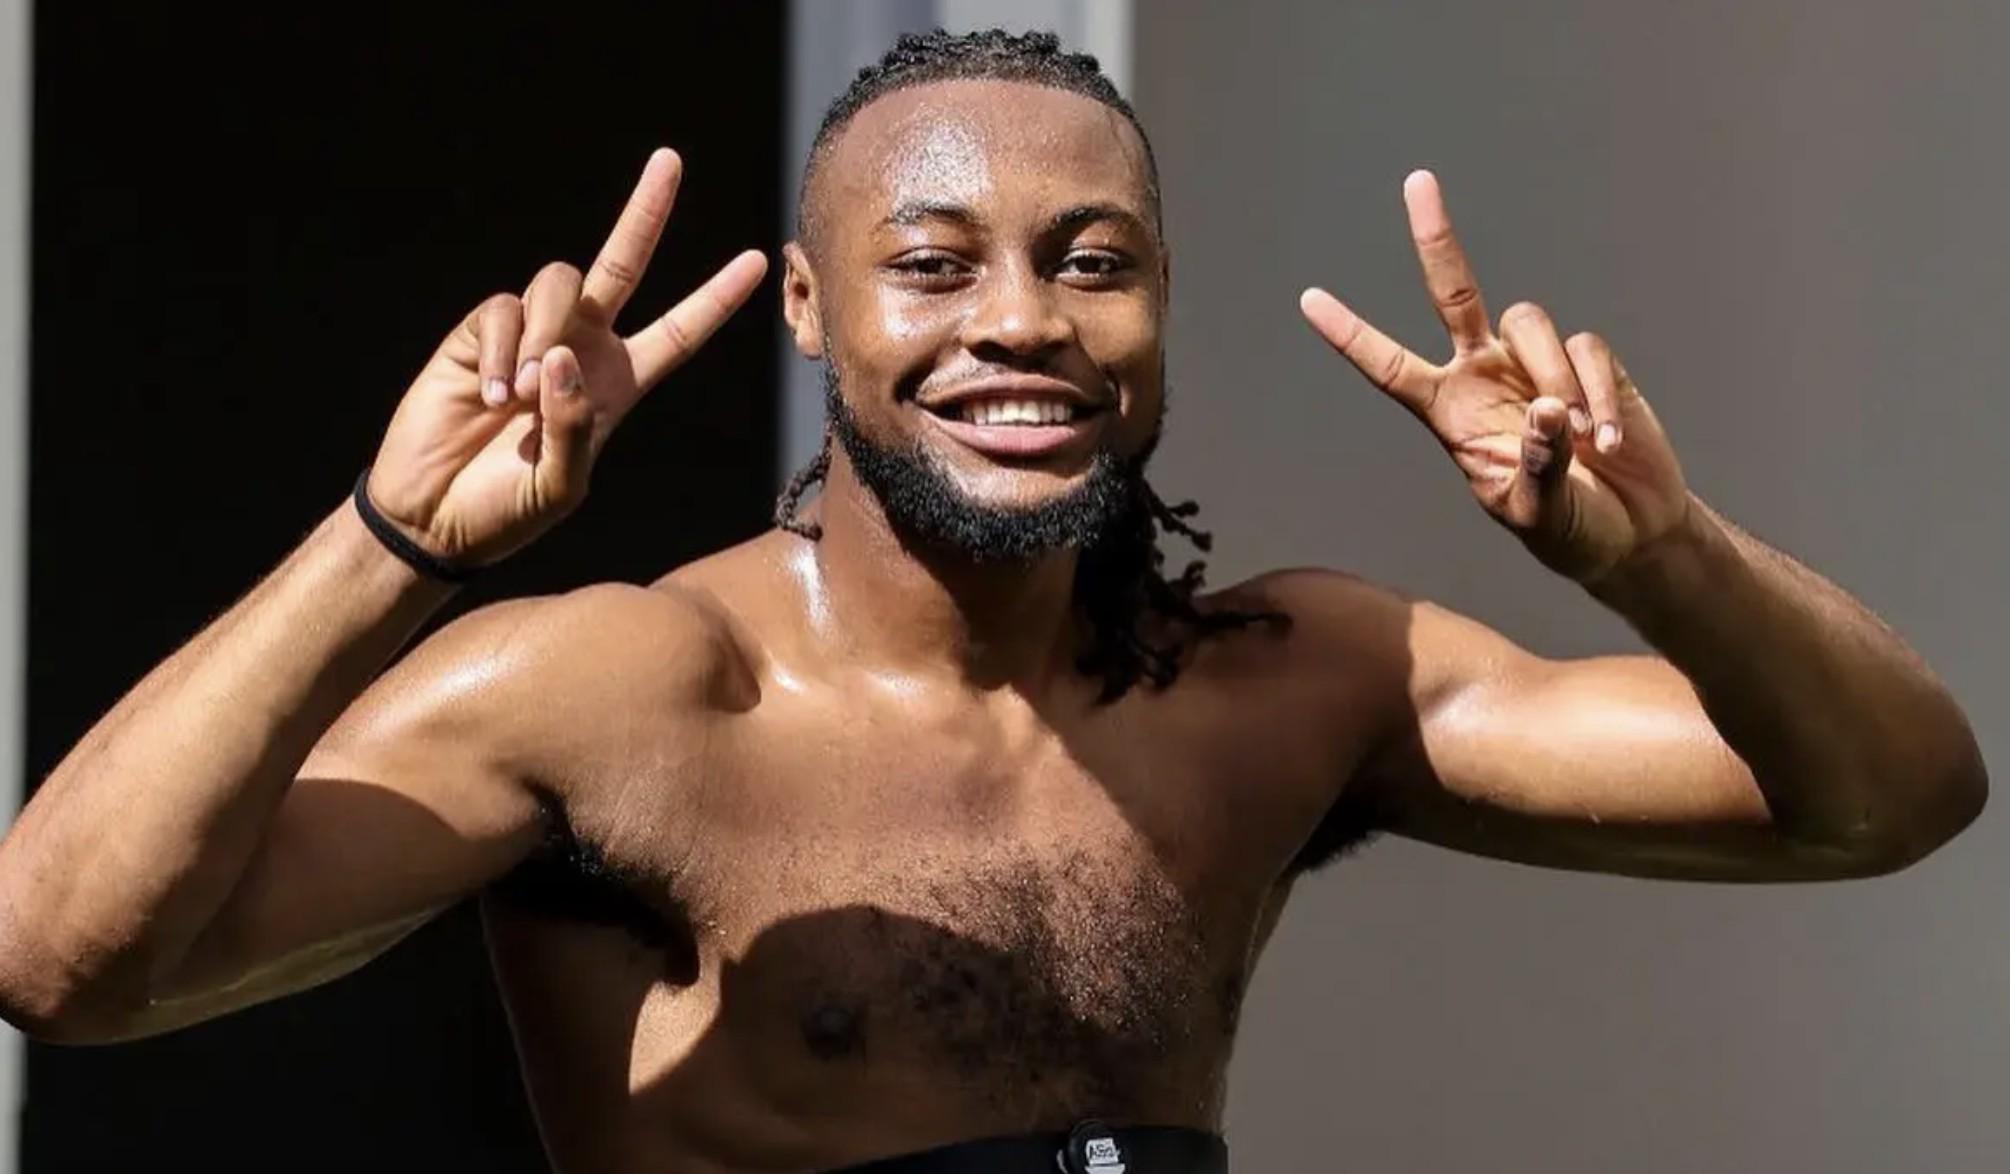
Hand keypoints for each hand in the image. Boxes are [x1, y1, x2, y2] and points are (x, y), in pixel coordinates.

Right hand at [364, 149, 768, 567]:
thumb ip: (575, 427)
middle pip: (623, 264)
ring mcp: (531, 335)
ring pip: (558, 283)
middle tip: (670, 161)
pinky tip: (492, 396)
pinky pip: (504, 309)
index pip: (678, 332)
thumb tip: (562, 358)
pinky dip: (504, 349)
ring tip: (518, 396)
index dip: (715, 298)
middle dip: (646, 212)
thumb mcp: (560, 486)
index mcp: (618, 384)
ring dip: (547, 332)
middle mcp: (581, 347)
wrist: (435, 516)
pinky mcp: (481, 332)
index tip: (757, 261)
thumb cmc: (506, 511)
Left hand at [1300, 171, 1689, 583]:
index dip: (1351, 335)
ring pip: (1529, 323)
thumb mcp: (1538, 516)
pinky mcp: (1588, 362)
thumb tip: (1543, 409)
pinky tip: (1604, 441)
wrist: (1630, 531)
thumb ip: (1536, 468)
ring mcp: (1535, 363)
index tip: (1307, 300)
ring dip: (1552, 377)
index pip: (1390, 368)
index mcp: (1449, 412)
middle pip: (1454, 294)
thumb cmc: (1566, 529)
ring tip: (1577, 440)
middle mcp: (1484, 374)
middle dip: (1437, 240)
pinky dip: (1596, 393)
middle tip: (1417, 181)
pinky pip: (1585, 349)